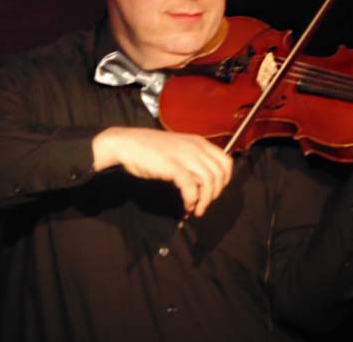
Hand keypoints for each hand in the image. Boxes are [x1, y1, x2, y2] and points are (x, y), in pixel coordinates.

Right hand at [92, 127, 232, 216]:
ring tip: (195, 210)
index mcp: (198, 142)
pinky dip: (192, 200)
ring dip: (204, 200)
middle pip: (220, 174)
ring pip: (209, 181)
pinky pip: (191, 187)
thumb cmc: (148, 149)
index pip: (226, 162)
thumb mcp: (177, 149)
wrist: (126, 144)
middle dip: (215, 194)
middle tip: (203, 204)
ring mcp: (184, 155)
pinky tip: (186, 205)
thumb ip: (192, 161)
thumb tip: (202, 182)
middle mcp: (195, 147)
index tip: (214, 192)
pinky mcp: (172, 166)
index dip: (224, 181)